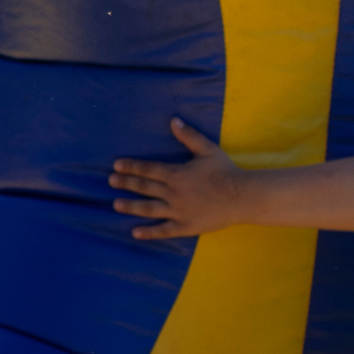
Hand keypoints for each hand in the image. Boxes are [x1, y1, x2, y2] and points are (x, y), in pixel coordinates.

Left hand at [109, 117, 248, 240]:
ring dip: (131, 206)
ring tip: (115, 204)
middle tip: (110, 181)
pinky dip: (149, 232)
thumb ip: (189, 136)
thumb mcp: (207, 150)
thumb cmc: (226, 171)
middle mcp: (173, 193)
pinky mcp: (186, 226)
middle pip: (144, 188)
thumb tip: (173, 120)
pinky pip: (164, 230)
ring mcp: (178, 211)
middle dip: (126, 184)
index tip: (116, 165)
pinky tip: (135, 232)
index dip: (131, 167)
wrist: (244, 197)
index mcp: (177, 174)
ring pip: (149, 209)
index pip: (148, 169)